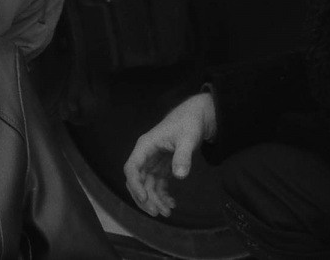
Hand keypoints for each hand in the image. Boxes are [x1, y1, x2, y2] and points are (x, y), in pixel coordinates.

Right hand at [122, 93, 215, 216]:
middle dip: (145, 198)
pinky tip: (172, 203)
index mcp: (145, 146)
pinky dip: (162, 195)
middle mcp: (146, 155)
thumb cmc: (189, 123)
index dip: (135, 185)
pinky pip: (157, 184)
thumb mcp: (188, 138)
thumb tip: (180, 175)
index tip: (145, 199)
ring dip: (155, 200)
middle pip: (137, 180)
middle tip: (157, 212)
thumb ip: (183, 156)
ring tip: (167, 212)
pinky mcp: (162, 166)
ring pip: (147, 185)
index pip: (132, 168)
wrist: (197, 117)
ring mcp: (153, 162)